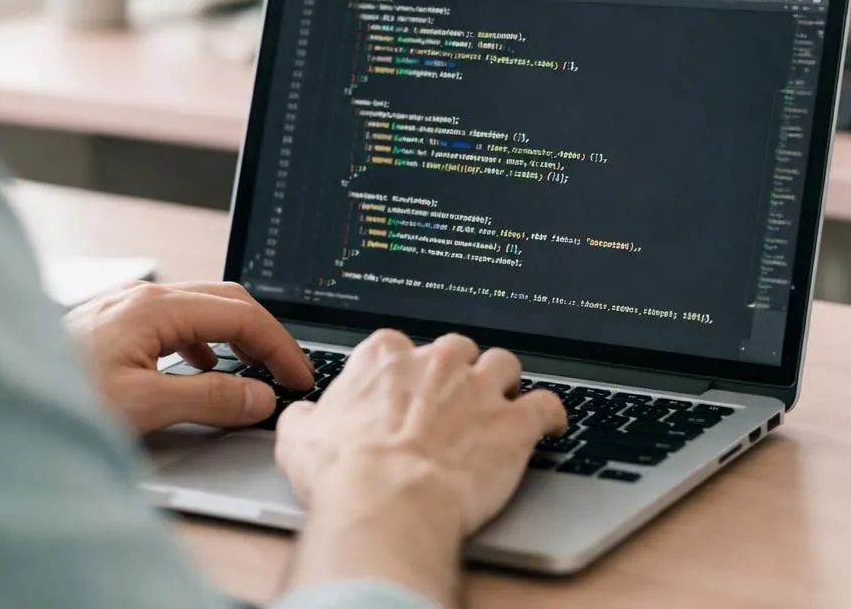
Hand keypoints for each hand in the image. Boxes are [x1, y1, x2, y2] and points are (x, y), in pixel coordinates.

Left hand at [64, 282, 313, 433]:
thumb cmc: (55, 398)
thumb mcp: (143, 406)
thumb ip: (208, 400)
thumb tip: (258, 396)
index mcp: (156, 308)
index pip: (241, 314)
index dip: (279, 346)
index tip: (300, 376)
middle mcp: (143, 299)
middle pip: (226, 301)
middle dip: (264, 334)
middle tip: (288, 372)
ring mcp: (126, 308)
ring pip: (201, 310)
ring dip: (234, 338)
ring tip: (253, 372)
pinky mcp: (113, 326)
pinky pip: (176, 323)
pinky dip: (204, 343)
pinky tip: (201, 370)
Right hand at [275, 331, 565, 606]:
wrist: (387, 502)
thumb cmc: (345, 474)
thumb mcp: (300, 440)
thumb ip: (305, 417)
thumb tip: (301, 417)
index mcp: (385, 358)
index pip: (400, 347)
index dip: (404, 373)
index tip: (404, 391)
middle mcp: (436, 362)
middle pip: (457, 349)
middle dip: (457, 371)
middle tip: (451, 401)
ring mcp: (479, 388)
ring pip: (504, 364)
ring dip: (503, 382)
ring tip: (500, 404)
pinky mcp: (514, 422)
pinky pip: (546, 404)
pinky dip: (550, 414)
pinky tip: (549, 424)